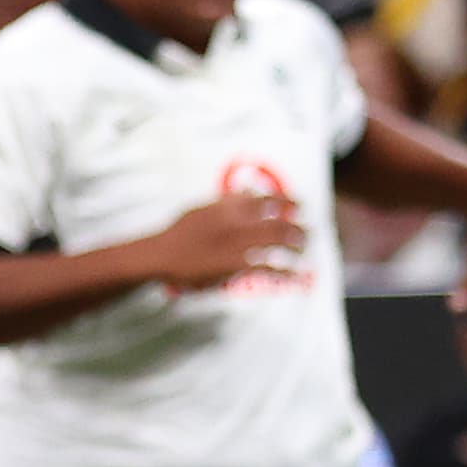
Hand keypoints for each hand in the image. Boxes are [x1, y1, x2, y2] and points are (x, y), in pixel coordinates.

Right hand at [142, 191, 306, 290]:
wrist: (160, 256)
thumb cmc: (177, 234)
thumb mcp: (201, 209)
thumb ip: (226, 201)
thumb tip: (247, 192)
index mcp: (228, 207)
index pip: (265, 200)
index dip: (286, 201)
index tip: (298, 204)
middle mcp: (236, 222)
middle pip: (276, 221)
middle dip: (295, 226)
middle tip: (307, 231)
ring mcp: (237, 244)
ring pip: (276, 241)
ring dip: (294, 244)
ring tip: (302, 248)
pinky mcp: (235, 265)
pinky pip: (267, 268)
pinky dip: (285, 272)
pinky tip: (295, 275)